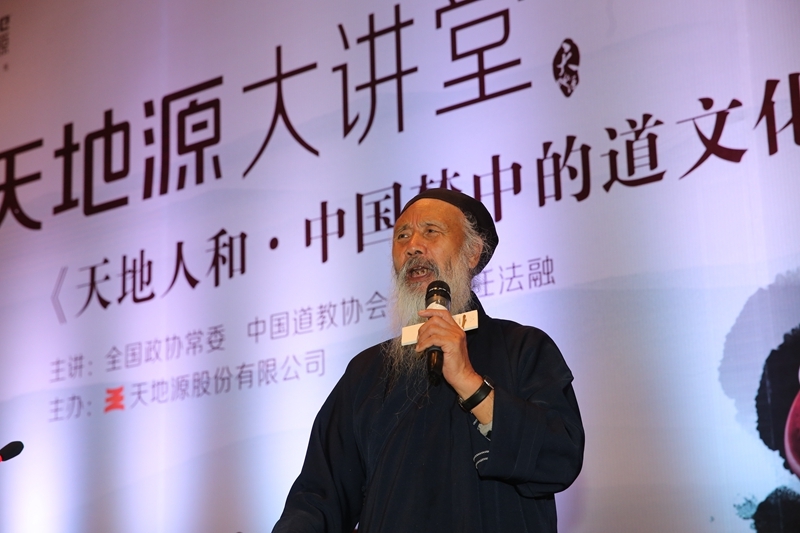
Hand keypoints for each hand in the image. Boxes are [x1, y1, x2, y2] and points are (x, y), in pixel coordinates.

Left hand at [416, 308, 492, 422]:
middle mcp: (457, 331)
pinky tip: (420, 349)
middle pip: (435, 320)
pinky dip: (424, 344)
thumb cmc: (454, 365)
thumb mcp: (447, 347)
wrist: (463, 376)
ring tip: (420, 345)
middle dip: (423, 328)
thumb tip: (425, 333)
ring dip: (422, 337)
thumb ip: (440, 338)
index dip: (430, 311)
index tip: (421, 313)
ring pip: (433, 328)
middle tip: (419, 338)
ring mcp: (455, 336)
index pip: (443, 313)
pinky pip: (433, 339)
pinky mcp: (451, 344)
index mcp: (456, 330)